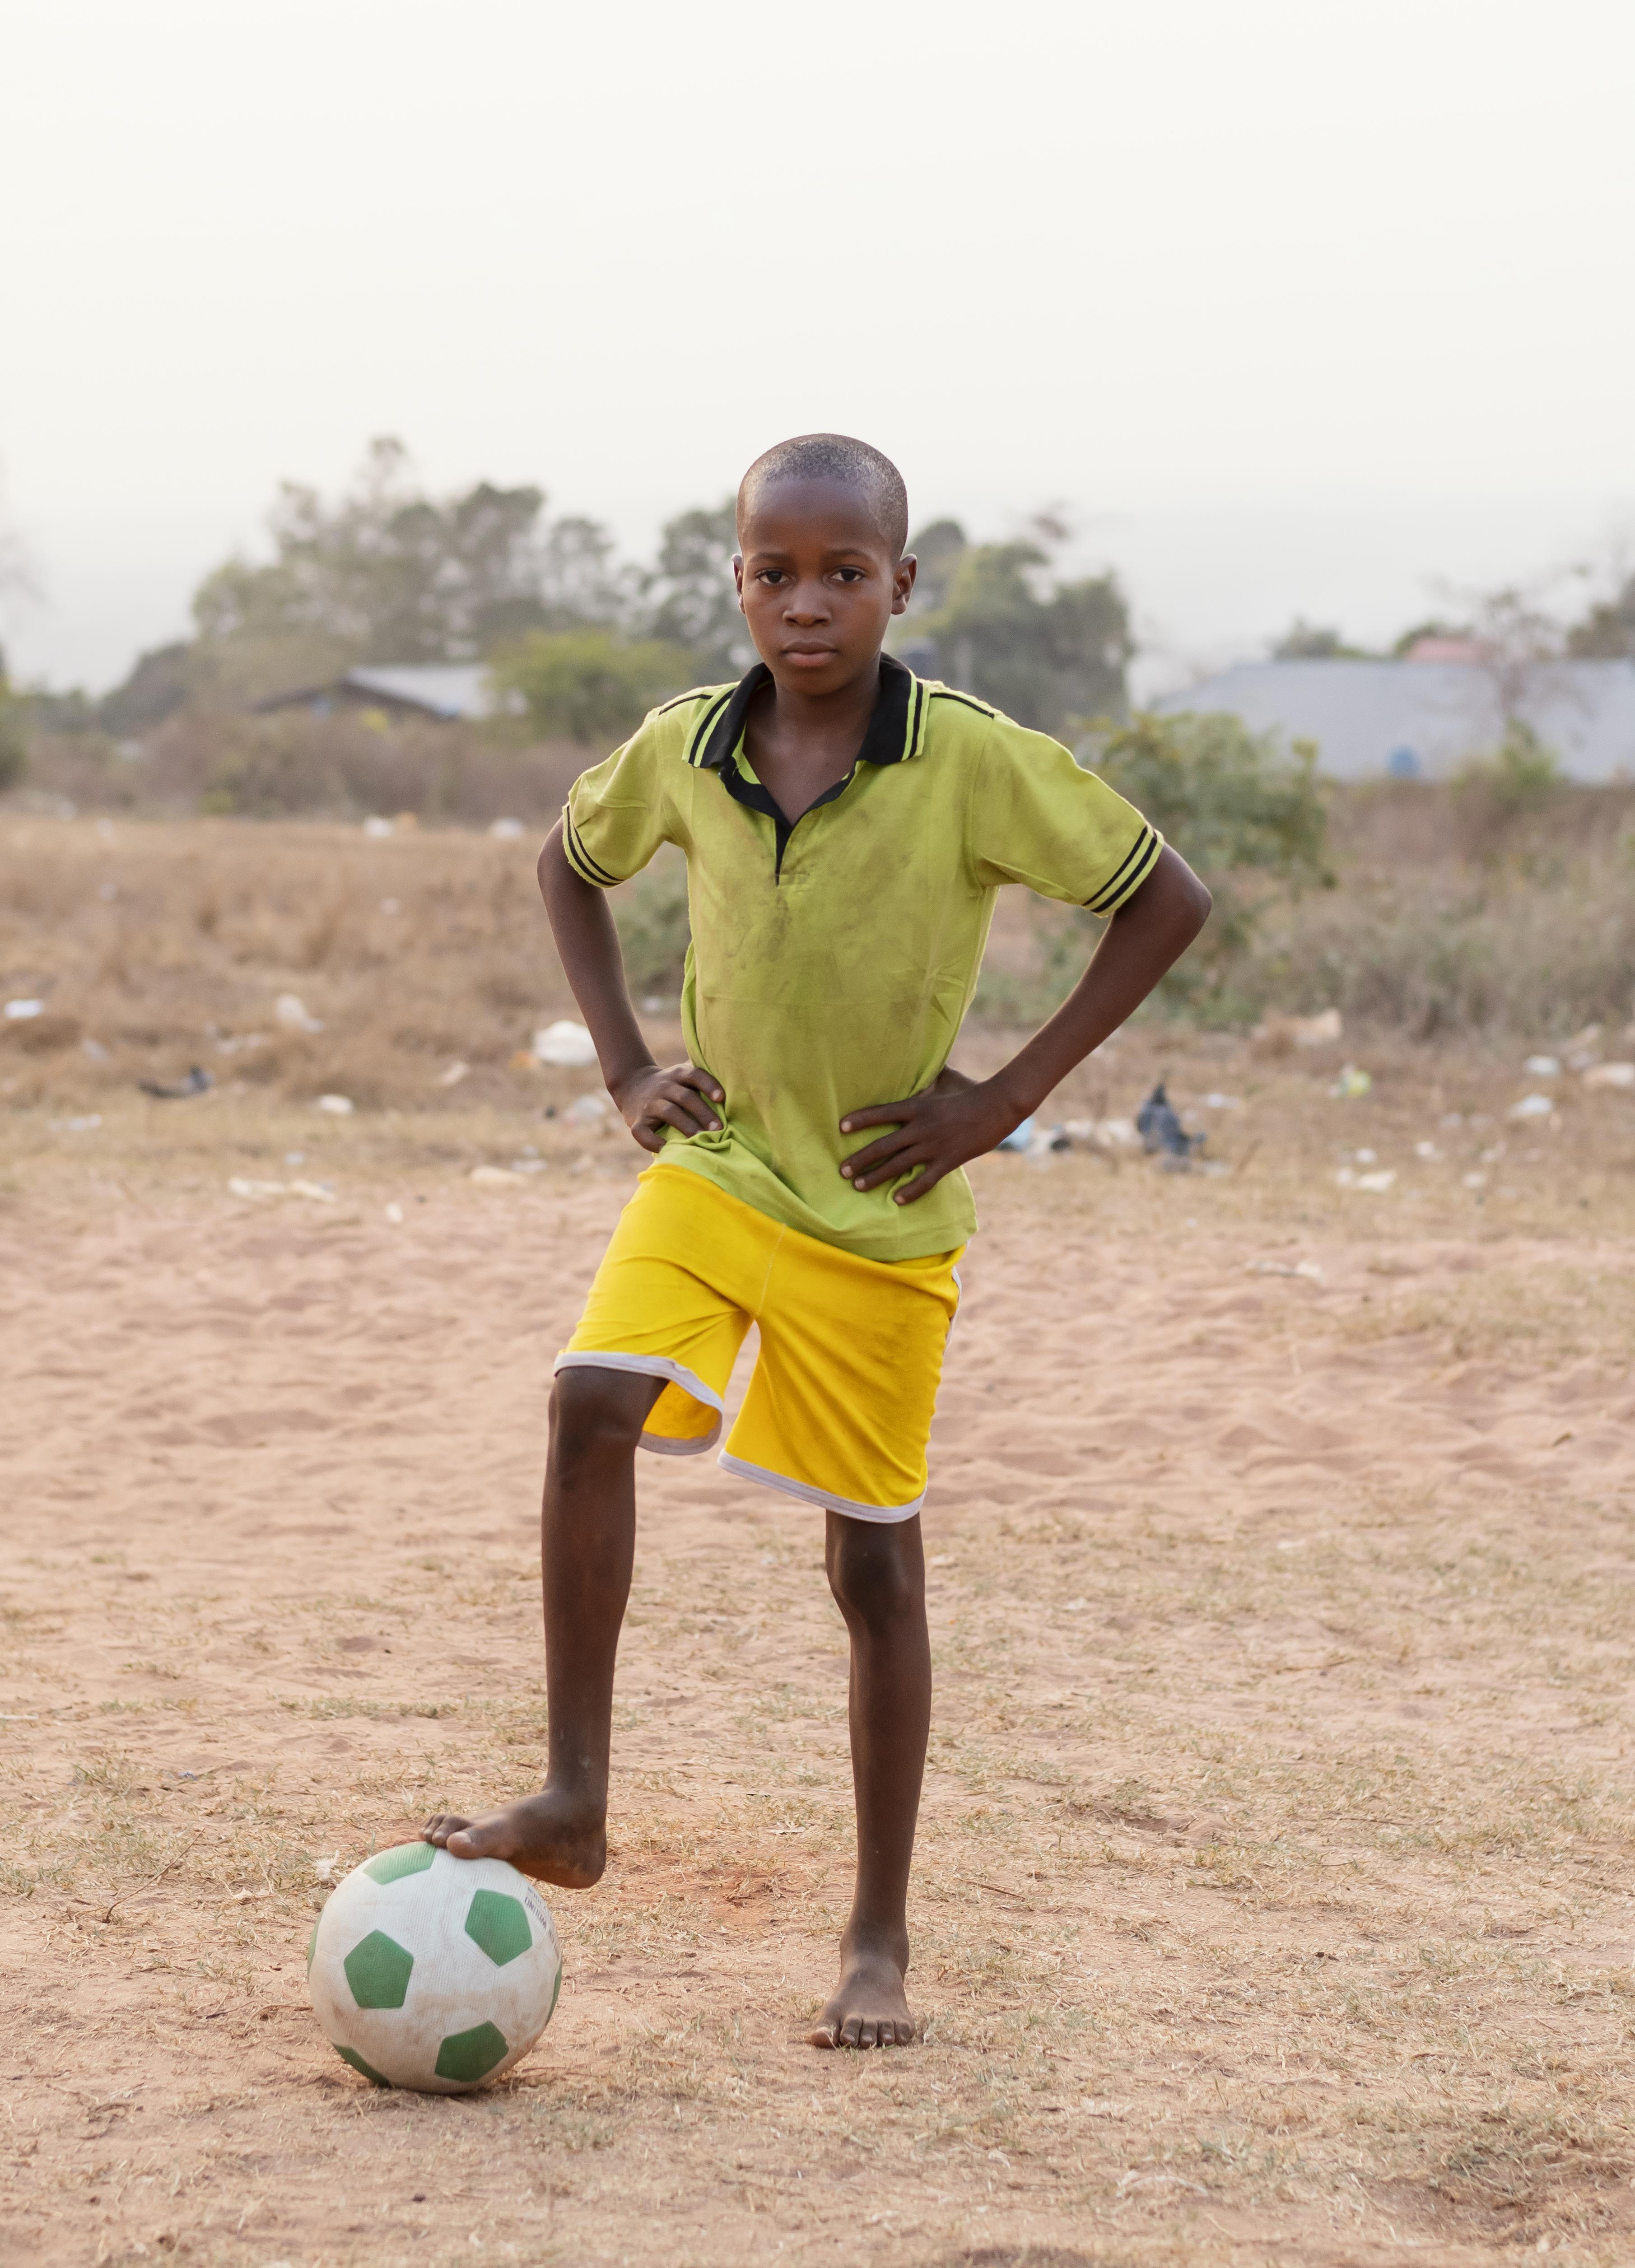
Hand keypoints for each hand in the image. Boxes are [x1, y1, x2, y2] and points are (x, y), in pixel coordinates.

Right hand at [609, 1061, 724, 1153]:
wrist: (633, 1087)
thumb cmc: (671, 1087)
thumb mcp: (683, 1076)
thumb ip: (704, 1080)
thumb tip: (739, 1088)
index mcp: (678, 1075)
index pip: (694, 1075)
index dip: (708, 1085)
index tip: (722, 1098)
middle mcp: (663, 1086)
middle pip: (685, 1097)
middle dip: (703, 1112)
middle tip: (719, 1129)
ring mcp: (649, 1104)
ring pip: (669, 1112)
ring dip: (687, 1126)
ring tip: (702, 1139)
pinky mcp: (637, 1122)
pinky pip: (644, 1132)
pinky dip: (654, 1142)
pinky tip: (668, 1149)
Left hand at [838, 1065, 1021, 1203]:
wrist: (998, 1106)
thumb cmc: (971, 1089)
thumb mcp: (946, 1078)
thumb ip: (927, 1076)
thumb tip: (916, 1061)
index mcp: (918, 1106)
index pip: (882, 1113)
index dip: (861, 1120)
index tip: (841, 1128)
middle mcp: (921, 1128)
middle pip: (883, 1146)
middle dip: (860, 1159)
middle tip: (842, 1170)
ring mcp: (934, 1146)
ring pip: (898, 1166)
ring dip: (876, 1177)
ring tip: (858, 1186)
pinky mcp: (949, 1161)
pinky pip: (926, 1181)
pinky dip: (911, 1191)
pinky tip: (897, 1199)